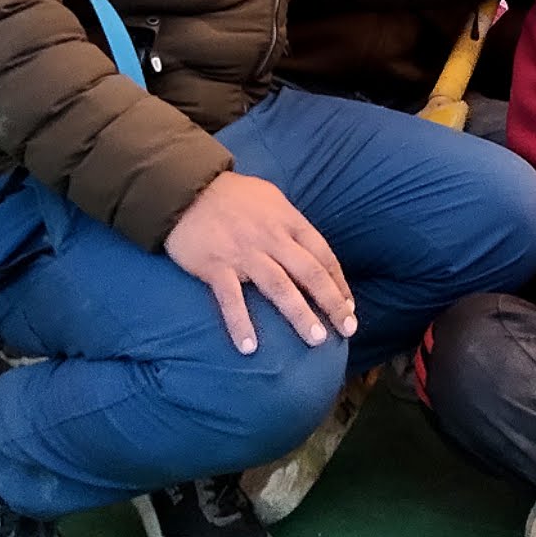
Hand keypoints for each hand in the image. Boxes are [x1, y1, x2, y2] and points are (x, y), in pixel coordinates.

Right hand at [163, 171, 356, 355]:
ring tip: (316, 340)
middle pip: (309, 274)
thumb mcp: (272, 199)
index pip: (323, 255)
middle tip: (347, 329)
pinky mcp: (215, 267)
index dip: (339, 283)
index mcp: (288, 221)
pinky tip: (249, 348)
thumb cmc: (233, 195)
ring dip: (300, 315)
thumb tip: (310, 250)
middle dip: (331, 302)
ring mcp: (244, 254)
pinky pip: (231, 299)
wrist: (187, 189)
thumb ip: (290, 224)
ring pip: (279, 287)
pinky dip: (240, 323)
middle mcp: (272, 238)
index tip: (348, 307)